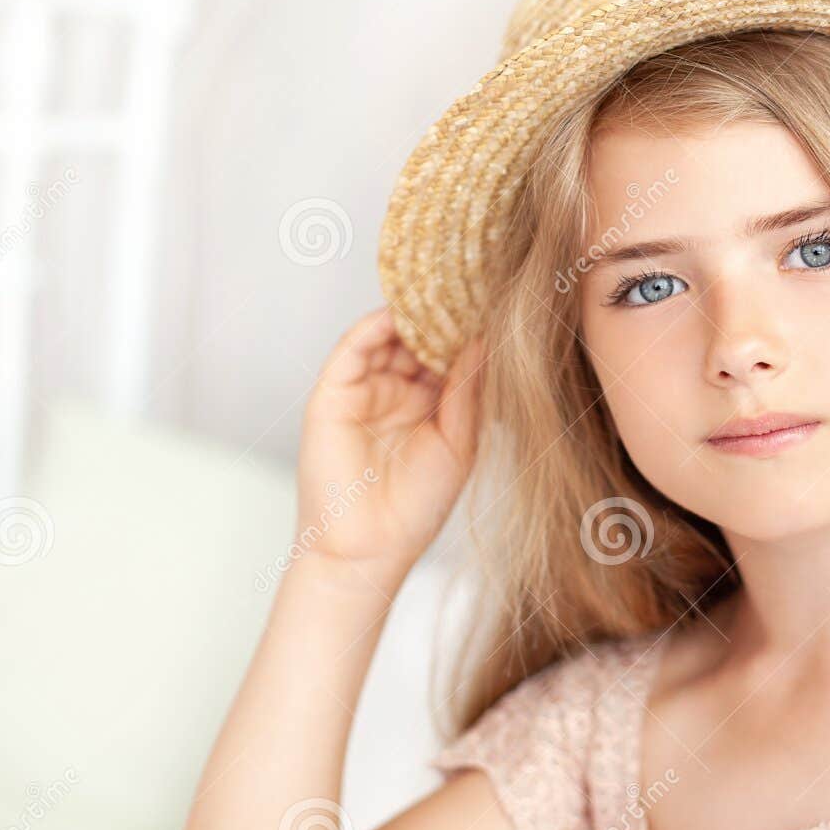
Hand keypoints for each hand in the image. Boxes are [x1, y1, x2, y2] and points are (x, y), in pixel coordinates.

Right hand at [293, 306, 484, 586]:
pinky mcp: (333, 393)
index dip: (469, 329)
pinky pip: (354, 348)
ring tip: (441, 288)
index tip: (496, 300)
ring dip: (413, 312)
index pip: (450, 353)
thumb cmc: (416, 506)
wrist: (368, 548)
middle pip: (419, 337)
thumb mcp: (458, 442)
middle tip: (470, 281)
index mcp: (431, 403)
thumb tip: (485, 340)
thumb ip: (467, 390)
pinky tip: (402, 313)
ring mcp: (365, 389)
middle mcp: (397, 390)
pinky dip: (376, 325)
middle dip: (443, 312)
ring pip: (388, 336)